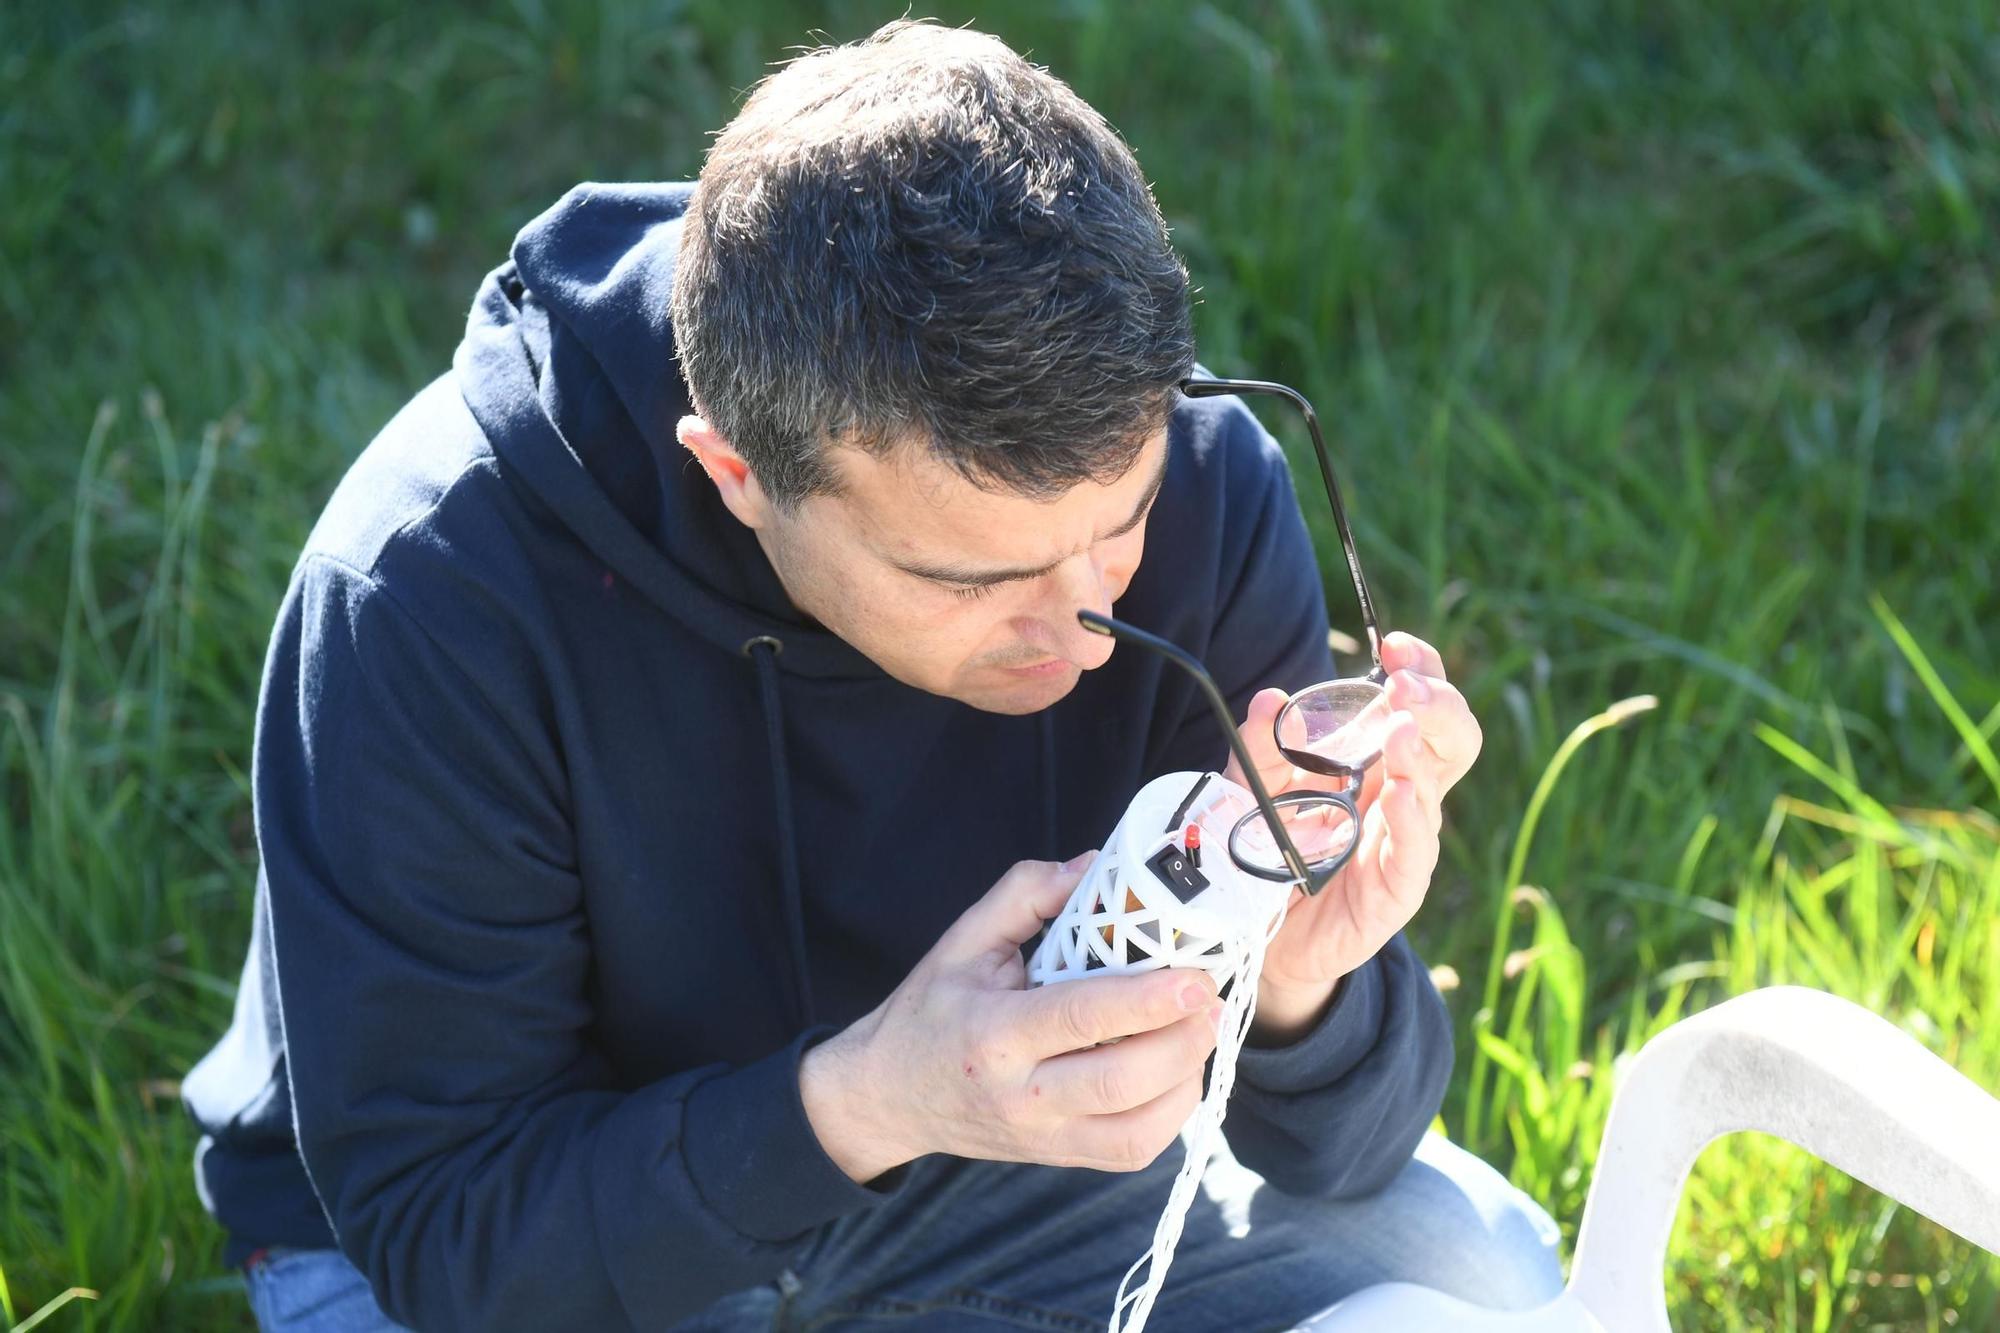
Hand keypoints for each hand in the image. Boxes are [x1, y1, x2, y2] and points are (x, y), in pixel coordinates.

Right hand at [799, 856, 1223, 1183]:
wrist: (889, 1097)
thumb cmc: (931, 1012)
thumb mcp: (963, 940)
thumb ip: (1027, 893)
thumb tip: (1096, 865)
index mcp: (995, 1034)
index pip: (1082, 1018)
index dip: (1148, 999)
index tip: (1196, 977)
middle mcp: (1023, 1095)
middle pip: (1122, 1080)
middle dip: (1184, 1040)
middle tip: (1211, 997)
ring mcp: (1044, 1138)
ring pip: (1139, 1129)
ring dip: (1187, 1077)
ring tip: (1200, 1029)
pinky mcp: (1061, 1159)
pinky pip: (1134, 1150)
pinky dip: (1173, 1113)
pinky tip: (1178, 1071)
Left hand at [1222, 632, 1481, 1041]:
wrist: (1262, 936)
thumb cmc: (1269, 852)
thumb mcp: (1253, 791)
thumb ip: (1260, 747)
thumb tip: (1272, 697)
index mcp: (1379, 761)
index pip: (1419, 704)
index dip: (1421, 669)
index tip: (1397, 645)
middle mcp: (1403, 795)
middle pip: (1451, 736)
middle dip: (1436, 700)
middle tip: (1404, 683)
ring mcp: (1404, 841)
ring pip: (1437, 787)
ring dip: (1422, 752)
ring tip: (1400, 727)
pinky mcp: (1395, 890)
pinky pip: (1415, 853)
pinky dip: (1413, 821)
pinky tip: (1402, 795)